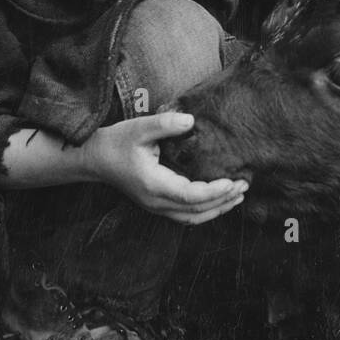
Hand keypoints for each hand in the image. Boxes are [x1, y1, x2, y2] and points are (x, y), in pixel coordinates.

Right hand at [83, 112, 246, 224]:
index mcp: (154, 185)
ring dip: (217, 209)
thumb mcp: (139, 127)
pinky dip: (205, 211)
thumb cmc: (117, 142)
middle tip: (244, 185)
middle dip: (223, 201)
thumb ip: (165, 123)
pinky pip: (185, 216)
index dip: (214, 192)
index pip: (190, 196)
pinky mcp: (156, 205)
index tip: (233, 181)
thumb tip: (190, 120)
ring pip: (192, 218)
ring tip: (238, 196)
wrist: (95, 159)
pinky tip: (218, 200)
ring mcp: (155, 206)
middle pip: (196, 211)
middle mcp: (156, 201)